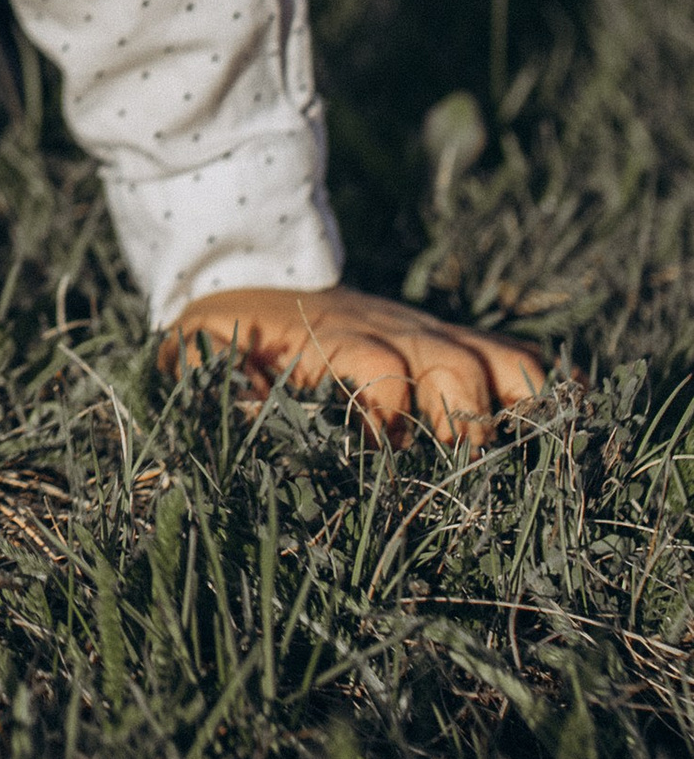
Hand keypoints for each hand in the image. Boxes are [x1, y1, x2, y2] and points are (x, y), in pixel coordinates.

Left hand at [160, 284, 544, 446]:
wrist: (252, 274)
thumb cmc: (225, 334)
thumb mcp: (198, 351)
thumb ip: (214, 379)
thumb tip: (248, 411)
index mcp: (334, 340)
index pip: (380, 369)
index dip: (391, 414)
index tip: (386, 461)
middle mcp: (396, 333)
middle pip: (455, 367)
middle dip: (466, 425)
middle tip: (464, 485)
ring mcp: (431, 336)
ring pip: (501, 361)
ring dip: (524, 410)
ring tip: (532, 467)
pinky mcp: (451, 343)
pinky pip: (514, 360)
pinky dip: (546, 395)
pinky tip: (559, 437)